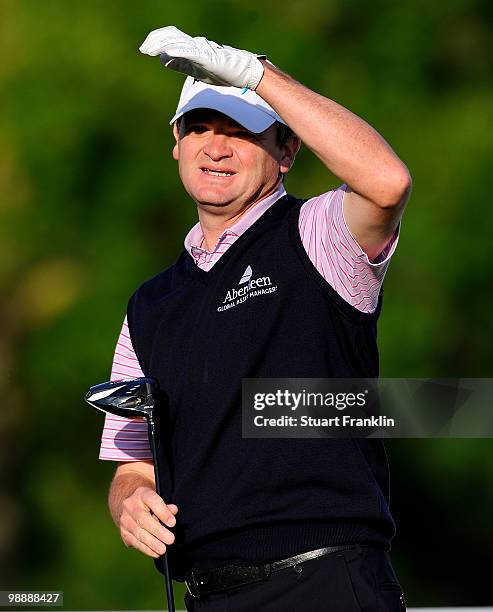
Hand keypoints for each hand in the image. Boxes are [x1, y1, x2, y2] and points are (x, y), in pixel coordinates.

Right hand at [119, 486, 177, 557]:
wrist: (132, 505)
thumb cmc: (151, 503)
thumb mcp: (158, 499)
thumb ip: (166, 506)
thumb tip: (173, 510)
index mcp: (141, 493)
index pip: (152, 500)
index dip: (162, 512)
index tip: (173, 523)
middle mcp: (130, 505)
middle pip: (143, 519)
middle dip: (158, 531)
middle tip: (170, 540)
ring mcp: (124, 519)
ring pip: (138, 533)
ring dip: (152, 543)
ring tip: (163, 549)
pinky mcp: (123, 532)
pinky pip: (135, 542)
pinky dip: (146, 549)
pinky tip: (155, 553)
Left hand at [139, 26, 264, 89]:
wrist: (244, 72)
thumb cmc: (223, 72)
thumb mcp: (197, 70)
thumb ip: (181, 64)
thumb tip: (164, 59)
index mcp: (193, 47)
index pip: (171, 38)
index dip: (157, 41)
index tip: (146, 49)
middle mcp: (196, 44)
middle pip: (172, 36)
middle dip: (155, 41)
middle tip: (143, 49)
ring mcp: (202, 50)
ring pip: (178, 42)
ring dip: (162, 45)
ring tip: (149, 50)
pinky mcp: (208, 58)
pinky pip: (191, 52)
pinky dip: (178, 51)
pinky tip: (167, 53)